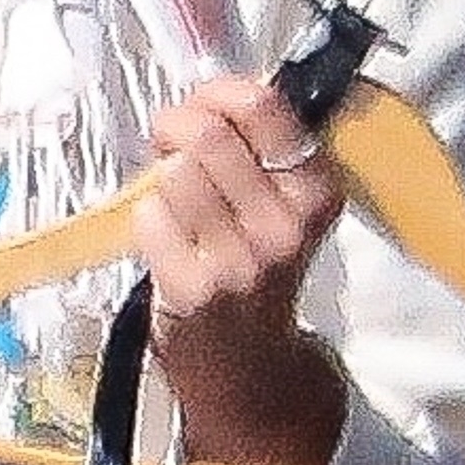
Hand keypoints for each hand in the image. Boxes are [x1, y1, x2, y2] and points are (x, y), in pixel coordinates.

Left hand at [135, 73, 347, 464]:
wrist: (254, 372)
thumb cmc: (260, 275)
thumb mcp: (285, 209)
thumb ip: (261, 150)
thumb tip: (214, 91)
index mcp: (316, 191)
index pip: (264, 107)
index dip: (217, 92)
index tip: (203, 103)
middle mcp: (285, 225)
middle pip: (208, 134)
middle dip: (177, 126)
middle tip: (170, 143)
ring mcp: (238, 260)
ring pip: (175, 172)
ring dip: (161, 177)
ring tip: (172, 197)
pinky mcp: (193, 289)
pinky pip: (149, 216)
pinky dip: (147, 219)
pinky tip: (166, 239)